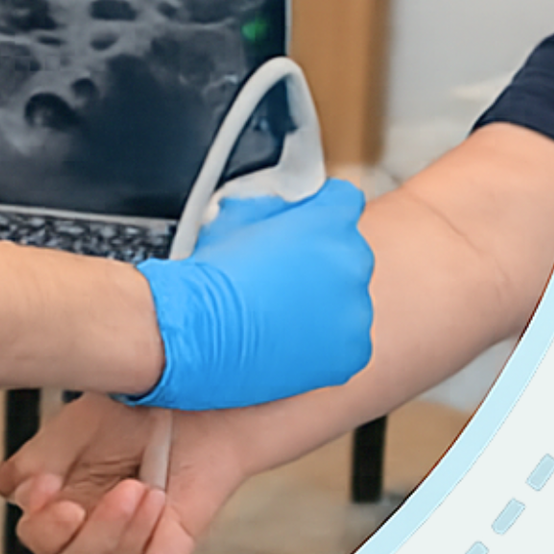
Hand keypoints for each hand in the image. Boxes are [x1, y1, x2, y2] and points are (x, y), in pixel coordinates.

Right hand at [0, 395, 248, 553]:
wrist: (194, 397)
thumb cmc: (133, 408)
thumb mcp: (74, 424)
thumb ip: (39, 460)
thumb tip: (21, 494)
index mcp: (58, 499)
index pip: (35, 534)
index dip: (43, 522)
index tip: (50, 486)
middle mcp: (88, 526)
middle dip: (93, 531)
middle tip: (121, 490)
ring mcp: (129, 541)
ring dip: (127, 529)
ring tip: (149, 488)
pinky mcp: (168, 549)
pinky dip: (157, 553)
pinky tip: (161, 511)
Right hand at [126, 180, 373, 410]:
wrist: (197, 330)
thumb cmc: (208, 274)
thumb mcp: (235, 217)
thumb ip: (273, 206)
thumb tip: (278, 209)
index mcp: (330, 221)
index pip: (343, 202)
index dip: (320, 212)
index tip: (303, 226)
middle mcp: (353, 262)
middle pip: (347, 254)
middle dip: (320, 263)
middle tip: (281, 278)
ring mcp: (356, 310)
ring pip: (347, 301)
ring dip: (322, 305)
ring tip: (276, 315)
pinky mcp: (353, 351)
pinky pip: (346, 342)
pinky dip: (322, 344)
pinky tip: (285, 342)